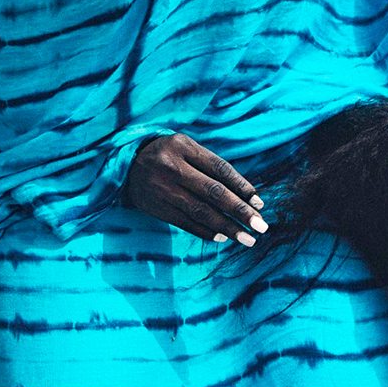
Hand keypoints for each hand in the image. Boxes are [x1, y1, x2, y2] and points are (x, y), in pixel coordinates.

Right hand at [126, 133, 266, 247]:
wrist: (126, 163)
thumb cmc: (169, 154)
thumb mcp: (187, 147)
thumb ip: (211, 165)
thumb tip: (246, 195)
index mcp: (184, 147)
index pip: (220, 169)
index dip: (242, 187)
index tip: (259, 204)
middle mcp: (173, 168)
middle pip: (213, 192)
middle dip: (240, 211)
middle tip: (261, 226)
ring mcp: (162, 189)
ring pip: (200, 211)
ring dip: (227, 227)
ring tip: (247, 239)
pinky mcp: (156, 207)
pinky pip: (185, 222)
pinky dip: (205, 231)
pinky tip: (222, 237)